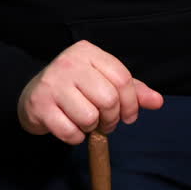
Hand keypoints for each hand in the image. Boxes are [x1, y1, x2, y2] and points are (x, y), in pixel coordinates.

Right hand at [17, 40, 163, 144]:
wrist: (32, 95)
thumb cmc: (75, 87)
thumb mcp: (103, 80)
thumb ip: (131, 90)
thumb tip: (158, 101)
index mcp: (88, 52)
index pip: (122, 78)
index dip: (131, 102)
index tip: (129, 116)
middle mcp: (69, 62)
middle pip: (108, 98)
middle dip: (112, 118)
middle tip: (107, 123)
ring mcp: (52, 83)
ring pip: (89, 116)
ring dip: (92, 128)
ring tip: (87, 122)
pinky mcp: (40, 105)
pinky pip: (70, 132)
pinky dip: (76, 137)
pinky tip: (71, 128)